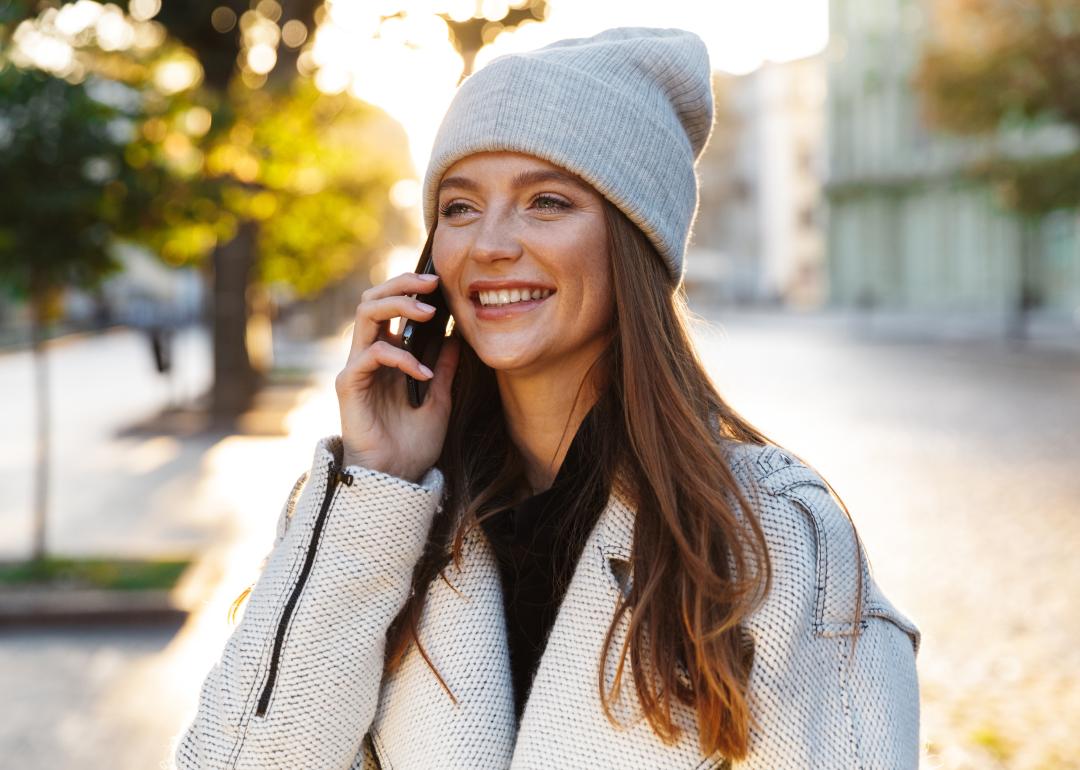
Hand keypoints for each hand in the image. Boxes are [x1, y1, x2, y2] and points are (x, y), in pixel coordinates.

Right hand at [334, 272, 460, 483]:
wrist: (396, 480)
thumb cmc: (412, 446)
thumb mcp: (440, 401)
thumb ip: (445, 370)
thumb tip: (457, 339)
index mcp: (387, 357)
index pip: (389, 306)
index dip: (410, 288)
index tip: (440, 283)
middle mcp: (367, 357)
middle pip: (372, 299)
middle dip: (402, 284)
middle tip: (433, 283)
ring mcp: (356, 369)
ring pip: (365, 314)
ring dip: (398, 305)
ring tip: (429, 313)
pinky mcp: (349, 385)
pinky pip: (372, 354)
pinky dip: (401, 356)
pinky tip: (424, 372)